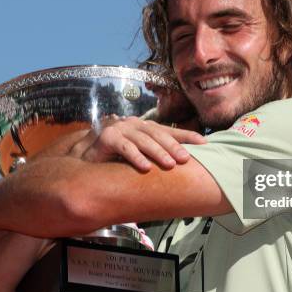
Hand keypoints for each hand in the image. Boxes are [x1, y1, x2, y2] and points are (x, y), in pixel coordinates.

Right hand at [71, 116, 205, 170]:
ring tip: (170, 164)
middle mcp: (134, 124)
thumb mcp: (141, 154)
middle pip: (158, 133)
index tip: (204, 143)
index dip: (187, 135)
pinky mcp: (107, 137)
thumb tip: (184, 164)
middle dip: (174, 146)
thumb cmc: (118, 156)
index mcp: (145, 127)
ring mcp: (120, 128)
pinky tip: (145, 167)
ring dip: (158, 152)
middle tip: (186, 159)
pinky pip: (124, 147)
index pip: (169, 130)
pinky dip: (135, 157)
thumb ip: (157, 155)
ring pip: (143, 139)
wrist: (87, 156)